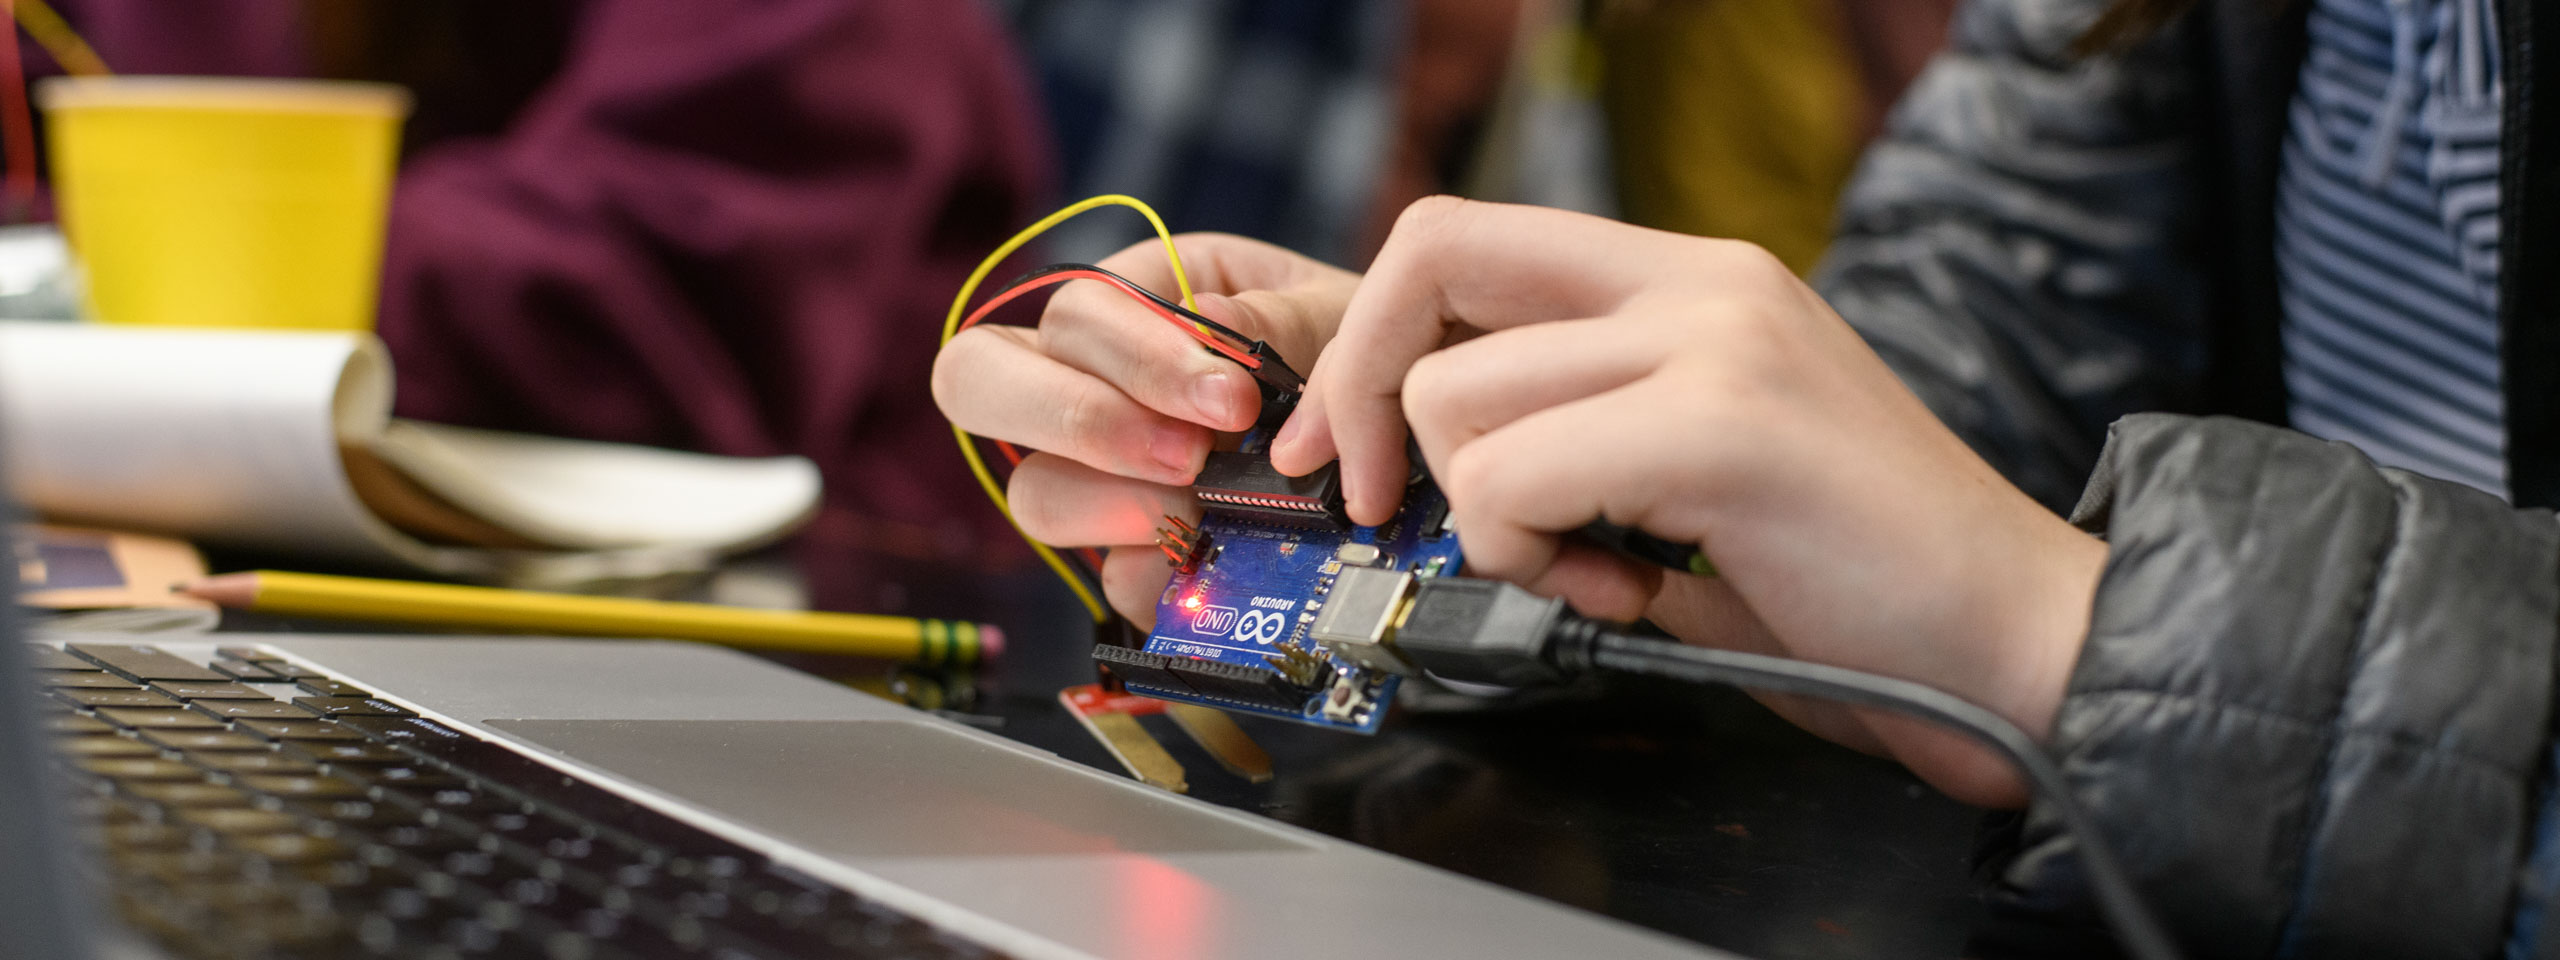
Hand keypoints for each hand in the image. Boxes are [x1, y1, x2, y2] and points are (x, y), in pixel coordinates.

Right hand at [932, 233, 1358, 625]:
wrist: (1395, 424)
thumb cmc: (1351, 347)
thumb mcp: (1333, 311)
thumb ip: (1278, 317)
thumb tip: (1212, 323)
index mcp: (1133, 295)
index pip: (1069, 315)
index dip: (1133, 359)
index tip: (1231, 401)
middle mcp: (1090, 377)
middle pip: (979, 383)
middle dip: (1083, 423)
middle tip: (1189, 456)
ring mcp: (1098, 469)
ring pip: (1033, 490)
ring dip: (1113, 504)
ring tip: (1203, 508)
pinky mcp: (1134, 548)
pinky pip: (1107, 575)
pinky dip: (1157, 576)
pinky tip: (1213, 560)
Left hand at [1274, 199, 2104, 806]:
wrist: (2016, 641)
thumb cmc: (1855, 580)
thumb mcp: (1691, 469)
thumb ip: (1581, 428)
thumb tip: (1424, 448)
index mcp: (1694, 279)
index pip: (1465, 237)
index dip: (1371, 337)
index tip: (1346, 446)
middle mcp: (1703, 280)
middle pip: (1431, 263)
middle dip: (1371, 400)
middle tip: (1390, 506)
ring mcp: (1718, 338)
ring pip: (1460, 395)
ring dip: (1488, 516)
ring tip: (1595, 571)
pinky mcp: (1726, 422)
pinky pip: (1514, 480)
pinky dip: (1529, 559)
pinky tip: (1627, 592)